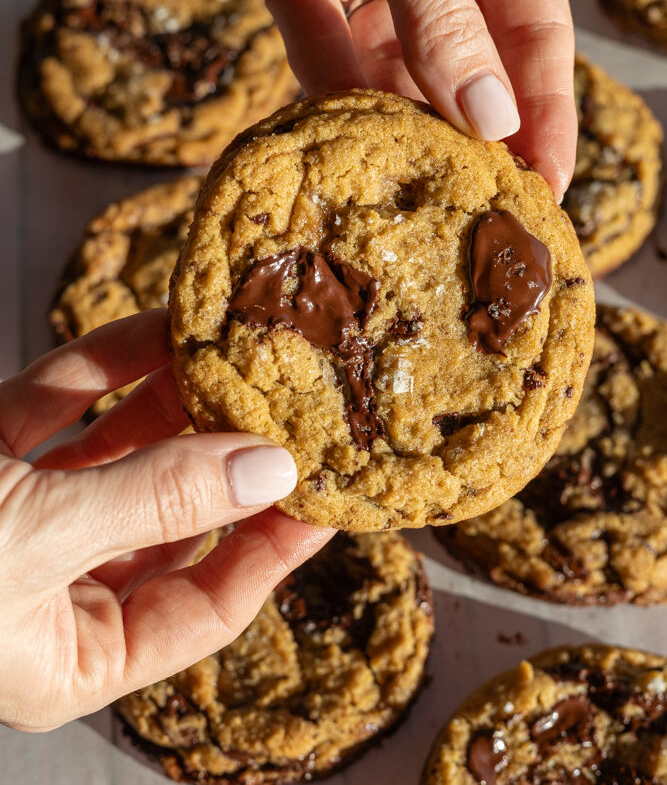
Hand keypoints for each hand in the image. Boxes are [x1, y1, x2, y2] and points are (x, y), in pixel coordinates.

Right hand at [0, 309, 332, 730]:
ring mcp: (16, 510)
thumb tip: (268, 471)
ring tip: (244, 352)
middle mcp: (49, 584)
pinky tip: (163, 328)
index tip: (326, 490)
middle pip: (171, 518)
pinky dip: (108, 366)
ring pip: (121, 452)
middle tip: (295, 406)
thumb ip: (154, 504)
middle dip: (227, 458)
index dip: (272, 548)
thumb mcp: (28, 538)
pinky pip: (62, 405)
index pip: (204, 605)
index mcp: (67, 649)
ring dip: (176, 400)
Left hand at [174, 0, 575, 197]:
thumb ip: (443, 19)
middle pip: (464, 53)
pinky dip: (326, 87)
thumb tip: (490, 118)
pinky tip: (342, 136)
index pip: (534, 26)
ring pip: (388, 58)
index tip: (545, 185)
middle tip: (471, 203)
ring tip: (406, 180)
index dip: (542, 109)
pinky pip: (317, 43)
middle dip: (466, 126)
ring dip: (395, 115)